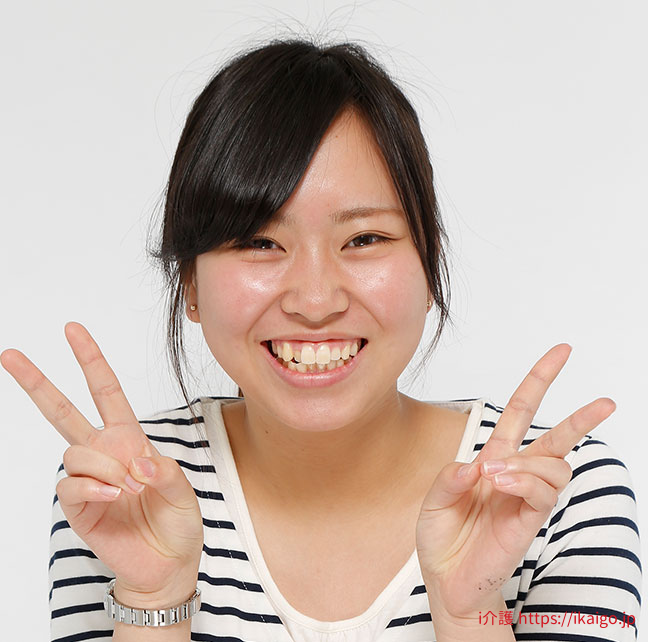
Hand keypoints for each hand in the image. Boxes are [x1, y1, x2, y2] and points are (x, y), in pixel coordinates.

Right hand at [0, 322, 203, 604]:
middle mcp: (104, 454)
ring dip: (105, 465)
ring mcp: (88, 480)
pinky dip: (95, 488)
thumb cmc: (177, 522)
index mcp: (130, 439)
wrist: (168, 564)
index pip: (105, 392)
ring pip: (75, 451)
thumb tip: (136, 462)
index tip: (73, 330)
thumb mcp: (183, 489)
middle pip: (63, 412)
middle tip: (10, 355)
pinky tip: (114, 497)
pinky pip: (72, 485)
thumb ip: (165, 471)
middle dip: (38, 383)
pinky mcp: (77, 507)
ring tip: (130, 487)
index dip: (91, 361)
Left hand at [415, 344, 615, 620]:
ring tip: (497, 474)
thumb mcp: (433, 501)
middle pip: (555, 437)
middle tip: (605, 400)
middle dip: (579, 416)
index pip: (519, 413)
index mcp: (492, 460)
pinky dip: (525, 480)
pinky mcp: (529, 522)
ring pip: (555, 466)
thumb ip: (450, 478)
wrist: (446, 582)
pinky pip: (543, 492)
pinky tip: (503, 483)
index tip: (562, 353)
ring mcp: (525, 498)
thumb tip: (478, 464)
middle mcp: (514, 474)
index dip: (538, 382)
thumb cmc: (442, 539)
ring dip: (528, 461)